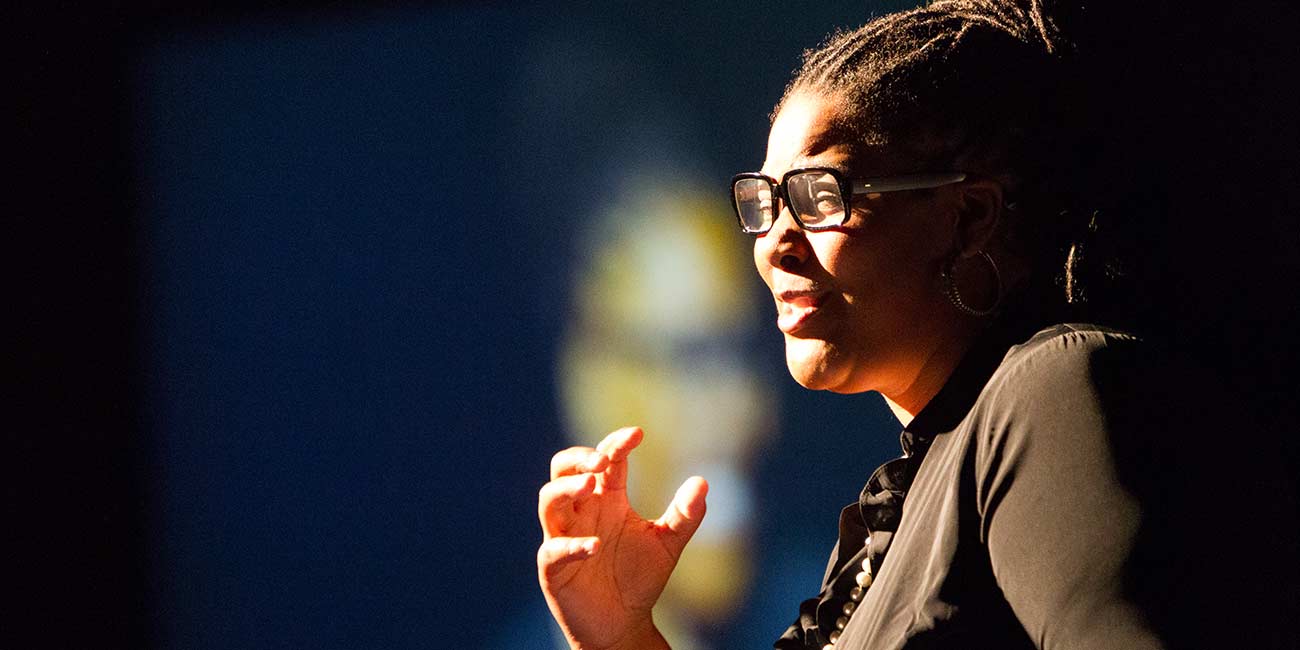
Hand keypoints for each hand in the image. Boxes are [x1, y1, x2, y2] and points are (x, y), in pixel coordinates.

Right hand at [537, 427, 708, 649]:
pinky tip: (596, 545)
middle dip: (578, 458)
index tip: (638, 434)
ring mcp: (564, 537)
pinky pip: (553, 550)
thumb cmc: (640, 578)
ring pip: (548, 500)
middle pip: (563, 470)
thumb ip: (686, 515)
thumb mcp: (669, 543)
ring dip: (566, 489)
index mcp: (607, 499)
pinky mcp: (554, 569)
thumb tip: (703, 481)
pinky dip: (570, 544)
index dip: (616, 443)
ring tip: (590, 485)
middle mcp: (582, 512)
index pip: (604, 459)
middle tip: (602, 460)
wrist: (624, 624)